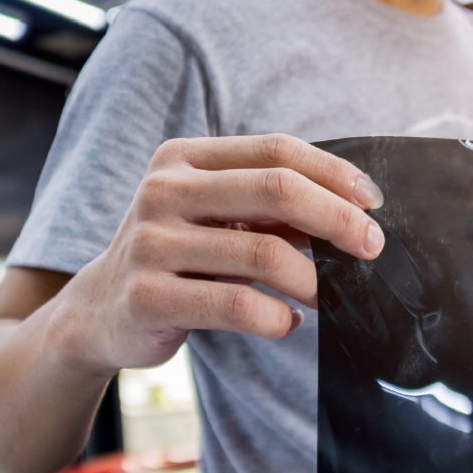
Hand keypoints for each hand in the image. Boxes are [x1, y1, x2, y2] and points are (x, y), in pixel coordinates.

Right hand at [52, 134, 385, 372]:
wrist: (99, 313)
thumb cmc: (178, 260)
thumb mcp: (216, 219)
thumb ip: (270, 207)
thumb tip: (357, 211)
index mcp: (183, 159)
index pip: (276, 151)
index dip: (333, 174)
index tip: (373, 204)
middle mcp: (162, 191)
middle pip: (277, 190)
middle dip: (338, 220)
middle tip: (372, 250)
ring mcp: (150, 243)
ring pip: (264, 253)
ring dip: (315, 281)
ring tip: (333, 298)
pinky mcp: (146, 296)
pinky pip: (236, 304)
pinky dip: (277, 317)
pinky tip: (286, 322)